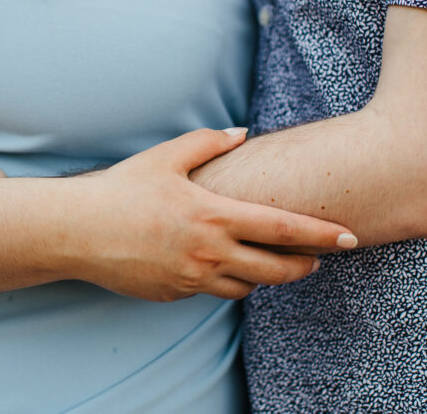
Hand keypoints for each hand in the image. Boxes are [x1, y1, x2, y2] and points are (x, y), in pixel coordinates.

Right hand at [72, 129, 356, 301]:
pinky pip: (211, 291)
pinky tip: (220, 263)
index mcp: (214, 216)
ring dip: (264, 276)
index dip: (320, 234)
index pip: (282, 229)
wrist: (77, 232)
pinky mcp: (174, 294)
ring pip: (246, 286)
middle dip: (303, 266)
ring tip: (271, 260)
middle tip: (318, 259)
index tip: (349, 237)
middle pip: (275, 270)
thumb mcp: (165, 157)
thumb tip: (241, 132)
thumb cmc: (122, 190)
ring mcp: (192, 279)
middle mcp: (209, 253)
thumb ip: (208, 142)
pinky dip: (225, 279)